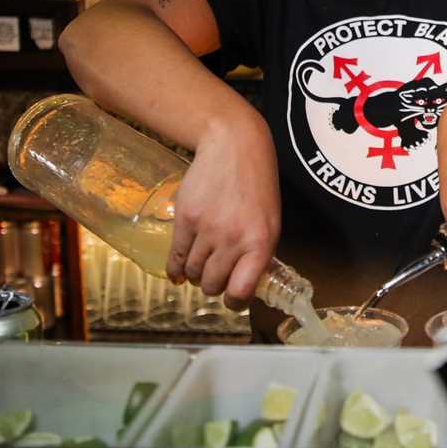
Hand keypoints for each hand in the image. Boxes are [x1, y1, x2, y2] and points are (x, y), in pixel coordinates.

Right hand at [165, 114, 279, 308]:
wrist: (234, 146)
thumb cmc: (257, 184)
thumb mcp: (271, 220)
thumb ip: (258, 253)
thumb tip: (243, 285)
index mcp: (261, 242)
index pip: (241, 291)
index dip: (235, 301)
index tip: (233, 298)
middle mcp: (234, 239)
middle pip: (212, 285)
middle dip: (213, 285)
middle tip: (216, 275)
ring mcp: (207, 229)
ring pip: (193, 273)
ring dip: (196, 273)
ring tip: (202, 262)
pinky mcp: (185, 218)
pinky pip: (176, 257)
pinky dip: (176, 268)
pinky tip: (179, 269)